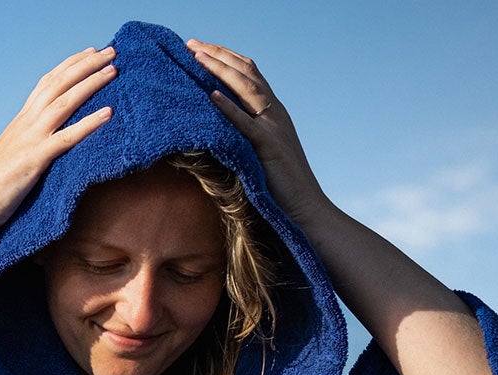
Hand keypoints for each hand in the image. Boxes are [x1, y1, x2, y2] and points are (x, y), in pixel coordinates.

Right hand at [0, 46, 117, 240]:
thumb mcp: (10, 158)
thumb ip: (26, 145)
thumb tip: (40, 146)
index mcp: (20, 122)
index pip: (47, 83)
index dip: (69, 65)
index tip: (88, 53)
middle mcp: (26, 123)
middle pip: (59, 83)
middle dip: (86, 64)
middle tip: (111, 51)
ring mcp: (30, 140)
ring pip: (65, 102)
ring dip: (90, 83)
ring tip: (112, 70)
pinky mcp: (34, 161)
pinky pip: (67, 138)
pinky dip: (89, 123)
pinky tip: (108, 113)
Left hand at [186, 38, 330, 226]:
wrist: (306, 209)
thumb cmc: (281, 189)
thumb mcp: (262, 156)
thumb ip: (248, 139)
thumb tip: (221, 135)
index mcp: (274, 113)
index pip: (249, 74)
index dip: (226, 58)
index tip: (201, 49)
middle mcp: (276, 113)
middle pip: (246, 73)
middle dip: (218, 55)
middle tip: (191, 43)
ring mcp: (275, 128)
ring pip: (247, 89)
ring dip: (220, 70)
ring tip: (196, 57)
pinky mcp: (270, 148)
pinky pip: (247, 124)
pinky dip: (229, 108)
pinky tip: (211, 95)